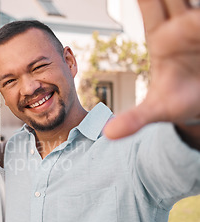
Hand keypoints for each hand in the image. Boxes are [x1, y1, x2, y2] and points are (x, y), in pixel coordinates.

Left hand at [104, 0, 199, 138]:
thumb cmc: (180, 102)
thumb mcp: (157, 111)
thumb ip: (134, 119)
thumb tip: (106, 134)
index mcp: (162, 40)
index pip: (152, 8)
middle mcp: (182, 28)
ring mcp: (199, 30)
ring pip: (194, 4)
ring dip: (192, 3)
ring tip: (189, 6)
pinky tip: (199, 13)